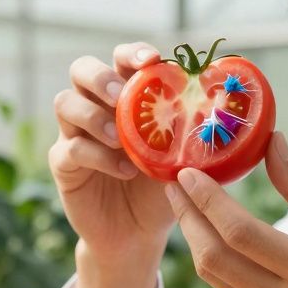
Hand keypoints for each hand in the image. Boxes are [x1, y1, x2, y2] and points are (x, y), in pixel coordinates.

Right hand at [49, 41, 174, 259]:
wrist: (138, 233)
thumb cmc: (162, 188)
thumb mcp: (183, 158)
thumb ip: (194, 132)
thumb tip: (224, 107)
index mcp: (125, 97)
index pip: (121, 59)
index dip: (132, 53)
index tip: (152, 60)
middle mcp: (95, 107)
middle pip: (81, 69)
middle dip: (101, 77)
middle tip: (122, 96)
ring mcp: (74, 133)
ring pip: (65, 103)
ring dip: (93, 115)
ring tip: (120, 138)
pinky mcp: (63, 163)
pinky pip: (70, 149)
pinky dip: (97, 156)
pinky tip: (125, 170)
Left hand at [166, 130, 287, 287]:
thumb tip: (271, 141)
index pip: (241, 233)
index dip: (208, 200)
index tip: (189, 172)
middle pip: (213, 256)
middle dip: (187, 215)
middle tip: (174, 183)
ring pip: (212, 276)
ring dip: (194, 237)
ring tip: (187, 204)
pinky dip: (215, 259)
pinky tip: (213, 235)